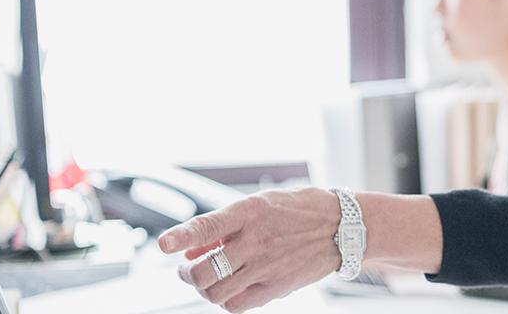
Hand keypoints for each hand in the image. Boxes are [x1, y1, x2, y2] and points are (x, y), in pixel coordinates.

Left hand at [160, 187, 340, 311]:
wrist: (343, 227)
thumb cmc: (300, 211)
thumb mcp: (262, 204)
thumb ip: (226, 226)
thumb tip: (193, 248)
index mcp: (250, 212)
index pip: (207, 226)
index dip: (181, 236)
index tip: (164, 245)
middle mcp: (256, 241)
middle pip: (205, 271)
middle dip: (186, 273)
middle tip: (186, 269)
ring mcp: (266, 267)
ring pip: (216, 293)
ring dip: (202, 289)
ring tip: (204, 280)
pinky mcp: (276, 287)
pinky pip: (238, 304)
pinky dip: (225, 300)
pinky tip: (228, 289)